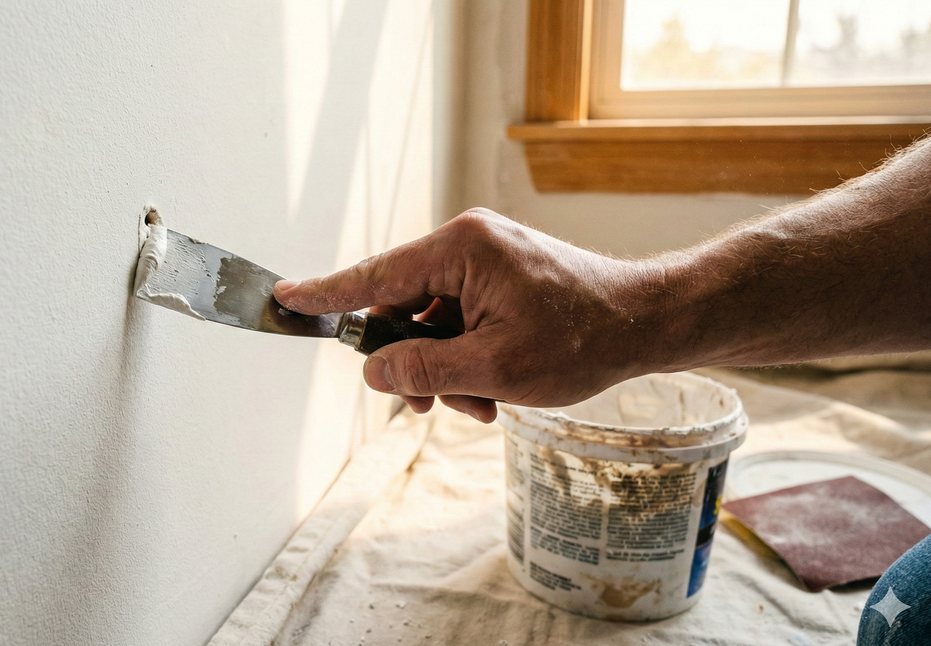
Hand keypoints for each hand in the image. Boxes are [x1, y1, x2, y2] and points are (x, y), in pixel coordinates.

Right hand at [274, 209, 666, 422]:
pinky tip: (494, 391)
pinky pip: (458, 322)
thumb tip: (373, 371)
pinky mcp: (499, 279)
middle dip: (412, 362)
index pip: (374, 276)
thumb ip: (423, 369)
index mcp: (461, 249)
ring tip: (483, 404)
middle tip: (428, 404)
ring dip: (445, 370)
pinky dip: (466, 360)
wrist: (647, 325)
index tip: (283, 298)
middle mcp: (467, 245)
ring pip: (429, 324)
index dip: (326, 294)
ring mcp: (484, 261)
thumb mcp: (495, 368)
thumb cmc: (583, 339)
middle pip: (401, 308)